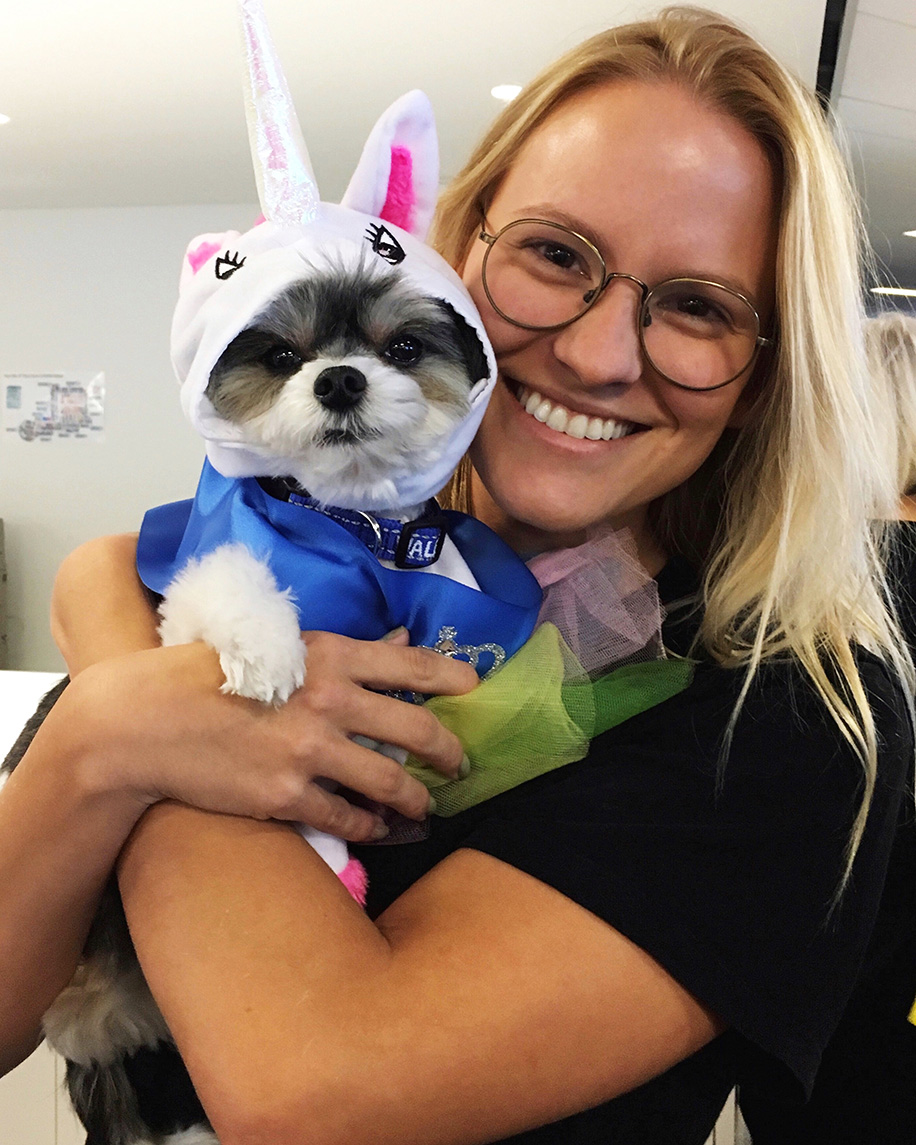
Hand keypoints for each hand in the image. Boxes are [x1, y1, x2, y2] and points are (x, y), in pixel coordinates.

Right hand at [75, 629, 476, 842]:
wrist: (147, 719)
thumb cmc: (208, 672)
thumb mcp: (277, 644)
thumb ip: (340, 651)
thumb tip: (395, 642)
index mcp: (329, 653)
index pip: (412, 663)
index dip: (453, 678)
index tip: (476, 691)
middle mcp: (330, 699)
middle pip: (418, 730)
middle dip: (449, 752)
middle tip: (460, 765)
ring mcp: (311, 750)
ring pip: (392, 782)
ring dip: (420, 801)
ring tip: (429, 809)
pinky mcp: (288, 794)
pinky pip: (350, 818)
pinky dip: (372, 827)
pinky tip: (381, 829)